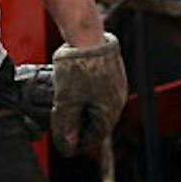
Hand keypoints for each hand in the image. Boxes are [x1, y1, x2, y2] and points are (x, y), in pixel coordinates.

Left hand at [49, 33, 127, 156]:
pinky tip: (73, 91)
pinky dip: (86, 96)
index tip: (65, 146)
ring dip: (82, 111)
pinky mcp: (112, 72)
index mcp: (109, 111)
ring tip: (65, 109)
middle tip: (62, 128)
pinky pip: (99, 92)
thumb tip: (68, 144)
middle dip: (80, 127)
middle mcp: (118, 100)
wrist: (86, 35)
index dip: (78, 144)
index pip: (95, 136)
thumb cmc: (78, 67)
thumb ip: (66, 124)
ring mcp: (116, 85)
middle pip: (97, 122)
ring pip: (98, 106)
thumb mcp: (66, 100)